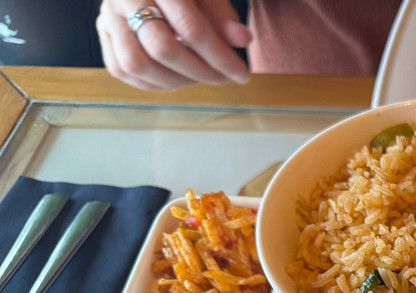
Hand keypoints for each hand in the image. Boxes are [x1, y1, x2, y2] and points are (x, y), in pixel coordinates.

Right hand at [97, 0, 251, 90]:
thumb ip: (222, 15)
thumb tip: (243, 40)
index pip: (190, 28)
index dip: (219, 57)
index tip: (242, 74)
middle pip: (162, 49)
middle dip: (199, 72)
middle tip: (221, 78)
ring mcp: (109, 15)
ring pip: (135, 63)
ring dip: (172, 81)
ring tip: (196, 77)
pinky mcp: (102, 31)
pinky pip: (119, 69)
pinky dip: (150, 83)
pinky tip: (173, 78)